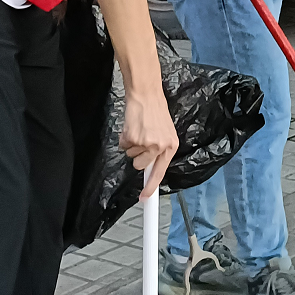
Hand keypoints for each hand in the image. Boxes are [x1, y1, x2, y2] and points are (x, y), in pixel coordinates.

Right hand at [120, 84, 180, 198]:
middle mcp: (160, 146)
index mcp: (171, 146)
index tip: (144, 198)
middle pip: (140, 166)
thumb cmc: (155, 112)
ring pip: (131, 156)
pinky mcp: (133, 137)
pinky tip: (131, 127)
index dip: (151, 187)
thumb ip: (160, 150)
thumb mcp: (165, 132)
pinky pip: (123, 146)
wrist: (146, 95)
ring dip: (131, 145)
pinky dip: (124, 138)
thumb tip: (149, 168)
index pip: (160, 172)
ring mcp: (146, 143)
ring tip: (138, 130)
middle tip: (141, 140)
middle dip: (137, 156)